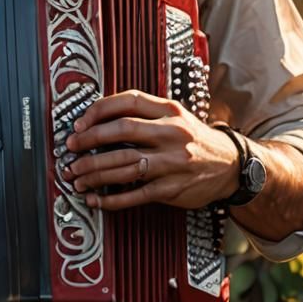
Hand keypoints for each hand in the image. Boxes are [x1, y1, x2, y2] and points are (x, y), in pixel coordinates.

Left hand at [63, 89, 238, 210]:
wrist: (232, 165)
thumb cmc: (194, 138)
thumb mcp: (175, 115)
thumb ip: (143, 113)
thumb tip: (97, 119)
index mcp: (170, 111)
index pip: (128, 101)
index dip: (99, 110)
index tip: (79, 122)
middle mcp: (171, 134)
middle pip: (122, 132)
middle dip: (90, 141)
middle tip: (70, 149)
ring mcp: (172, 163)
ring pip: (124, 165)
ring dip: (94, 172)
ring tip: (76, 176)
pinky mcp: (172, 189)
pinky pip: (135, 194)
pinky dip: (111, 199)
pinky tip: (95, 200)